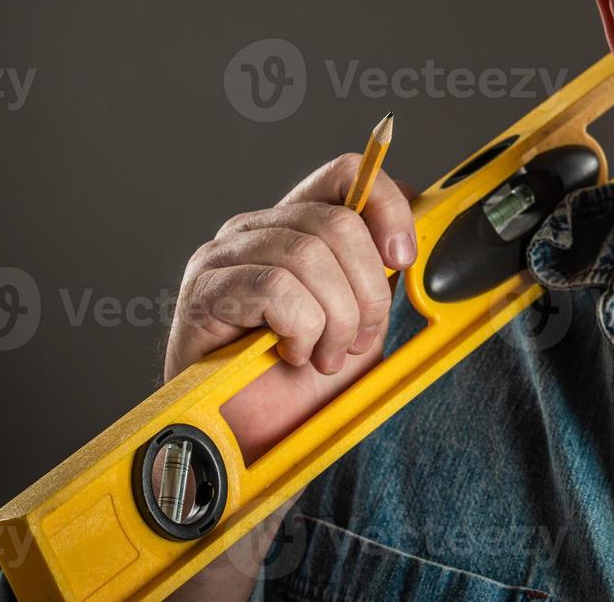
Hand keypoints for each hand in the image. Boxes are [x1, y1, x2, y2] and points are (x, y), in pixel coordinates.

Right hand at [164, 152, 416, 461]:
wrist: (253, 441)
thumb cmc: (300, 383)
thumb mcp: (358, 320)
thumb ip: (378, 274)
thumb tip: (410, 244)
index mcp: (296, 224)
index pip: (345, 173)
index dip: (386, 204)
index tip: (404, 257)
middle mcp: (256, 228)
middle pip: (337, 222)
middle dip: (366, 290)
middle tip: (358, 339)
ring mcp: (224, 256)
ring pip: (309, 256)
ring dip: (334, 319)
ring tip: (324, 355)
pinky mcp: (204, 291)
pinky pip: (275, 289)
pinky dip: (299, 329)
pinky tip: (292, 354)